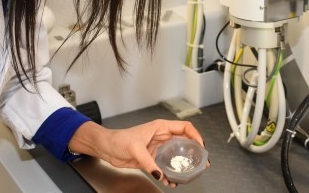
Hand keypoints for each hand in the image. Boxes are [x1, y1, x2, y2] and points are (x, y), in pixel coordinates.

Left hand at [67, 119, 208, 186]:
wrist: (106, 147)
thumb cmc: (119, 139)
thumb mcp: (135, 148)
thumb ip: (148, 162)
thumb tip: (160, 174)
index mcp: (161, 127)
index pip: (185, 127)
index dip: (196, 135)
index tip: (200, 147)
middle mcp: (162, 137)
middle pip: (184, 142)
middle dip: (194, 152)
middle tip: (202, 163)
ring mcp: (158, 148)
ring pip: (176, 156)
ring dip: (182, 166)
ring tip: (187, 176)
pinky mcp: (152, 159)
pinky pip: (165, 167)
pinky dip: (169, 174)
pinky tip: (170, 181)